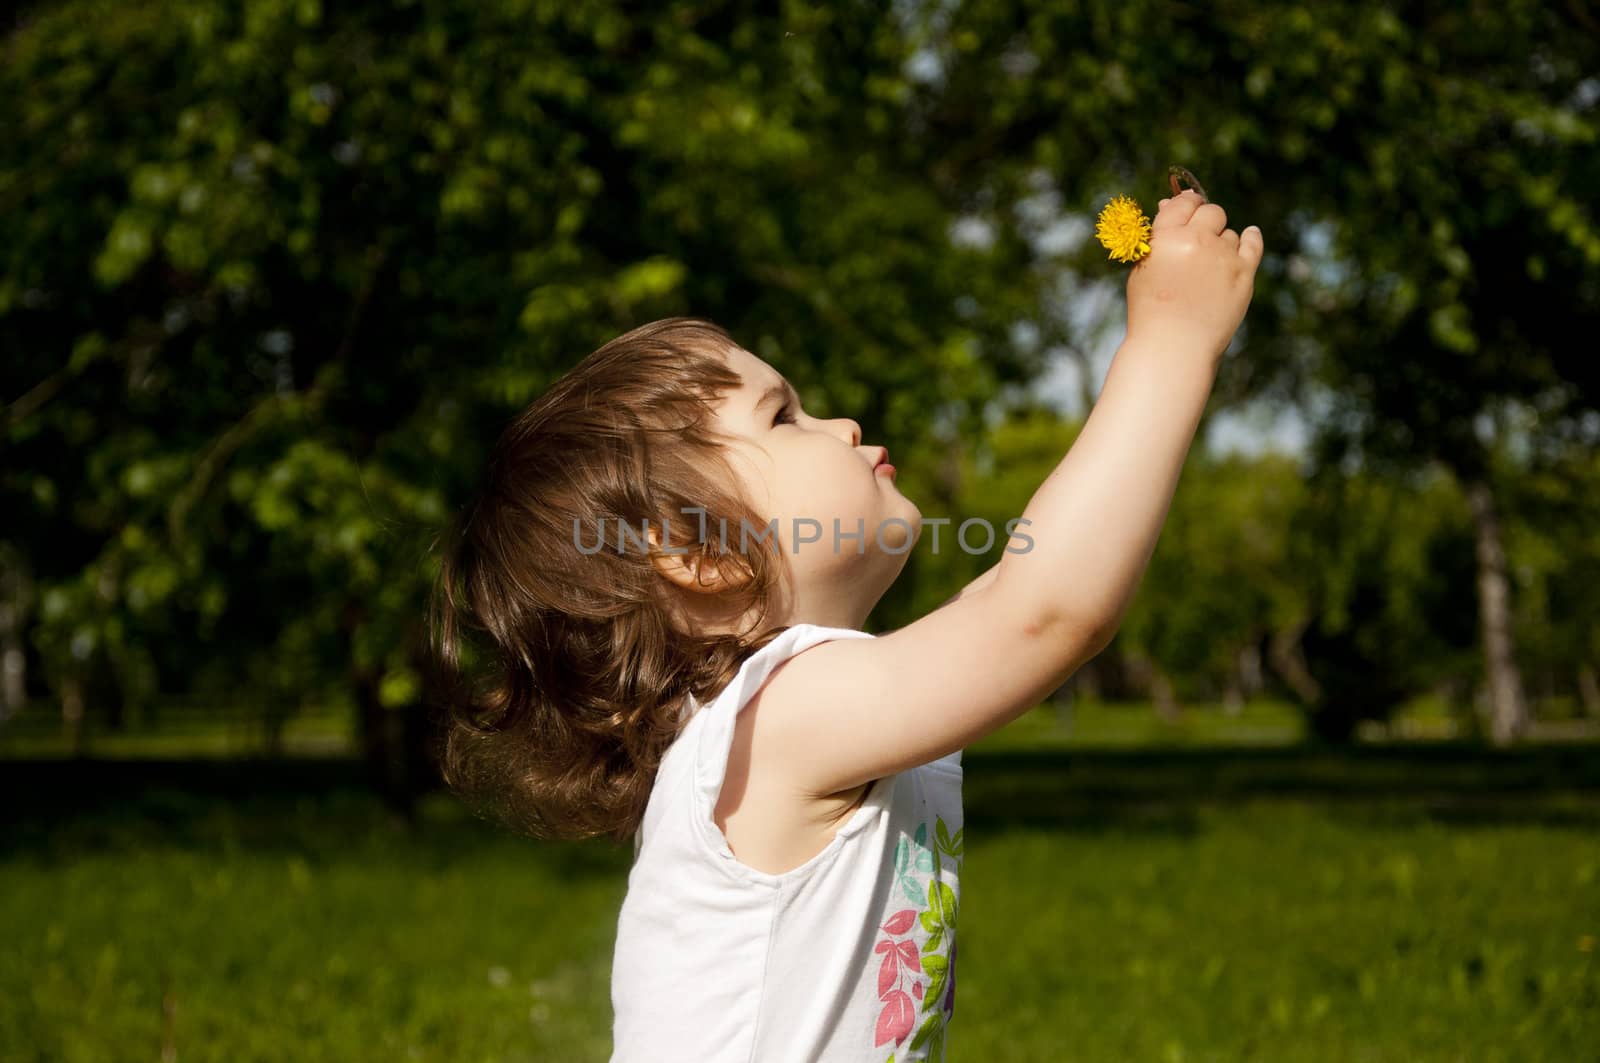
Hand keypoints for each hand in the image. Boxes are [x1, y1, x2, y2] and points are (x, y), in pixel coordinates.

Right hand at [1125, 189, 1263, 360]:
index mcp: (1166, 237)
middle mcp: (1196, 240)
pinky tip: (1250, 236)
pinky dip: (1251, 238)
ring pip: (1230, 234)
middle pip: (1212, 212)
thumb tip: (1170, 202)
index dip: (1187, 204)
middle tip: (1200, 240)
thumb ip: (1159, 235)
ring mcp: (1223, 256)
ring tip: (1207, 272)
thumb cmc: (1151, 310)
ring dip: (1221, 244)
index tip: (1190, 210)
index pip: (1183, 203)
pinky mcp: (1244, 273)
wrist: (1173, 347)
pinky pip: (1252, 244)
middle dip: (1207, 221)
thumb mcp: (1144, 267)